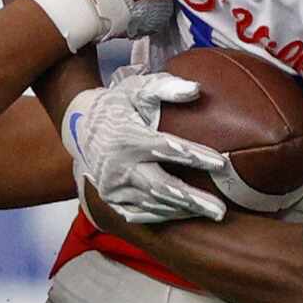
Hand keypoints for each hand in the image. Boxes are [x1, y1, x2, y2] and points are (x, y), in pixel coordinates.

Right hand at [62, 73, 228, 224]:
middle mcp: (117, 166)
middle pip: (160, 187)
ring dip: (183, 210)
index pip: (166, 149)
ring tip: (211, 212)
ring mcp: (112, 186)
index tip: (221, 163)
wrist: (81, 125)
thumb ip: (165, 87)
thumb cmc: (118, 105)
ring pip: (153, 204)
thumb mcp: (137, 89)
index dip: (194, 156)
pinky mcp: (110, 199)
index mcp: (126, 137)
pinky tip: (185, 213)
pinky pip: (139, 214)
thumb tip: (195, 90)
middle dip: (192, 200)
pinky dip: (164, 215)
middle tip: (220, 211)